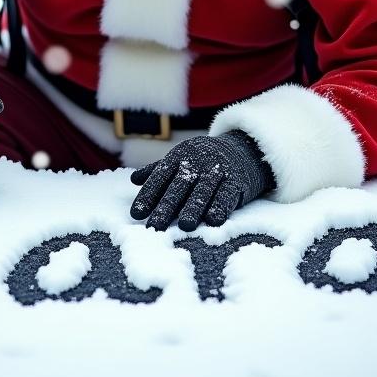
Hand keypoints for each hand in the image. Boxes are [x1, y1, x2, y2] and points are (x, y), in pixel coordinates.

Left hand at [128, 130, 274, 230]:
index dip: (148, 195)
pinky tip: (213, 220)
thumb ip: (158, 170)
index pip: (160, 177)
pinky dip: (220, 206)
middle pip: (179, 186)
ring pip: (203, 191)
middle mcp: (197, 163)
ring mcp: (217, 171)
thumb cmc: (204, 159)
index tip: (136, 214)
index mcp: (179, 157)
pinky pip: (227, 194)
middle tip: (154, 227)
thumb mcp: (181, 159)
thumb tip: (133, 179)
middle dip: (166, 207)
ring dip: (194, 208)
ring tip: (185, 226)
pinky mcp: (236, 181)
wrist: (243, 149)